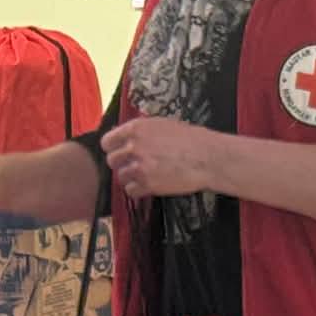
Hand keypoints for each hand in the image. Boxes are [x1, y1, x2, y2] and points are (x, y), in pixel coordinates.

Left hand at [101, 117, 221, 200]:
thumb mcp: (162, 125)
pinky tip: (149, 185)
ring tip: (146, 175)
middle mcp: (134, 147)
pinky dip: (138, 190)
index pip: (107, 141)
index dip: (112, 148)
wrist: (208, 157)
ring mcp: (139, 166)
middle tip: (135, 165)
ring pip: (121, 177)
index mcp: (136, 129)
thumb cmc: (191, 139)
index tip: (117, 152)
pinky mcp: (147, 184)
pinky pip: (131, 191)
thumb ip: (141, 131)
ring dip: (130, 178)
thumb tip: (126, 137)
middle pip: (112, 160)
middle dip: (122, 164)